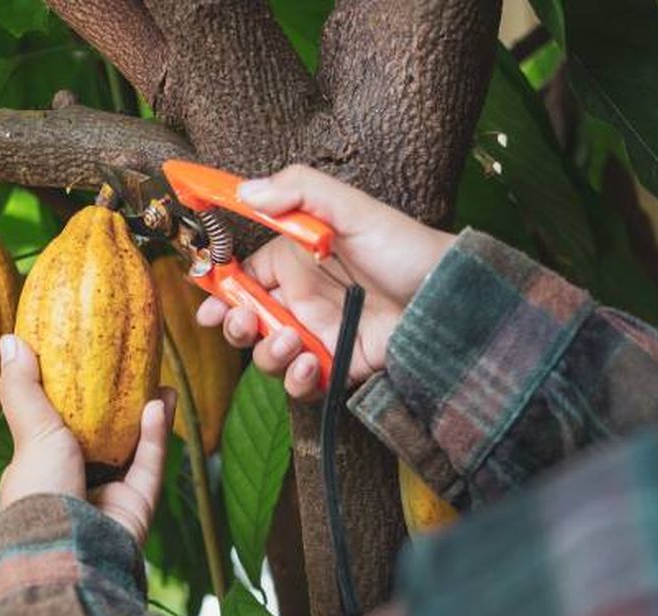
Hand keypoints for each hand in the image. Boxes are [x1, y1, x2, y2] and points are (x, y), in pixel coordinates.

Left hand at [0, 334, 175, 545]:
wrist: (67, 547)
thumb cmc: (39, 488)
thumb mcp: (28, 429)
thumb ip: (21, 386)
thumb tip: (10, 339)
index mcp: (41, 468)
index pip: (56, 430)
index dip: (72, 399)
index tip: (87, 364)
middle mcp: (74, 482)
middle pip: (102, 438)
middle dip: (120, 406)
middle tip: (133, 370)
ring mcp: (106, 496)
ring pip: (132, 450)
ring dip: (147, 417)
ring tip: (159, 382)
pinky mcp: (136, 506)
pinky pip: (149, 466)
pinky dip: (156, 436)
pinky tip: (160, 402)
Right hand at [197, 165, 455, 399]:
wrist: (451, 296)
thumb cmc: (405, 247)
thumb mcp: (352, 208)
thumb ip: (299, 191)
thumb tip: (245, 191)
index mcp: (295, 262)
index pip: (242, 278)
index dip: (219, 292)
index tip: (206, 304)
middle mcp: (301, 300)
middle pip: (245, 321)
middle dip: (234, 326)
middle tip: (243, 323)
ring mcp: (317, 335)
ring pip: (267, 355)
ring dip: (267, 353)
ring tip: (291, 340)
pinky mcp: (337, 367)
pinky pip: (301, 384)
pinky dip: (296, 381)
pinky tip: (310, 365)